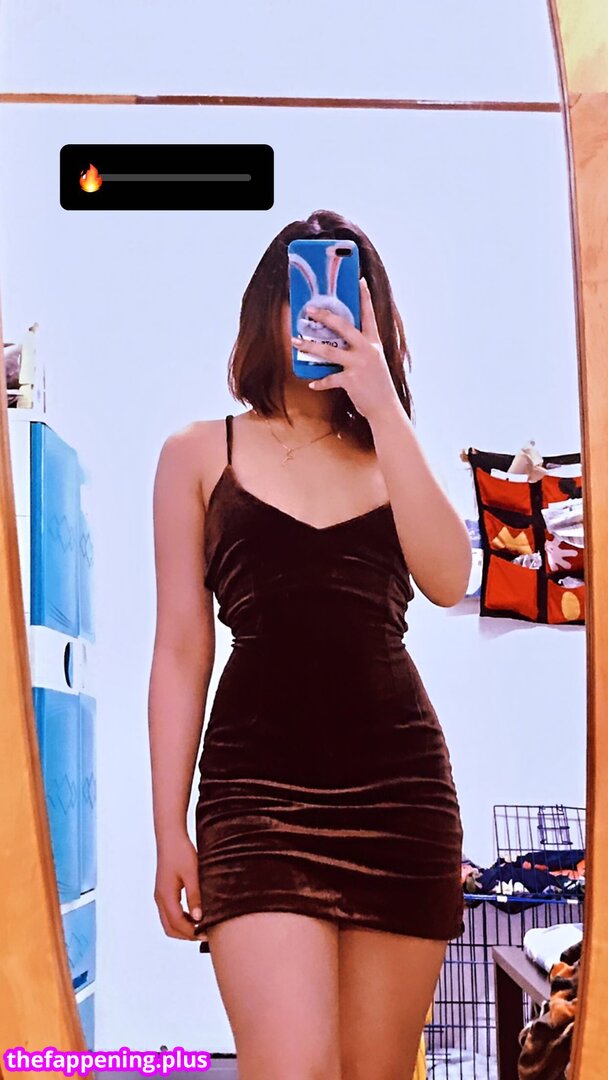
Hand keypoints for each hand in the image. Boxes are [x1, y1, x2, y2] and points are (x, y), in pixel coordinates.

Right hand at [154, 832, 208, 944]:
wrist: (170, 837)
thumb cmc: (181, 852)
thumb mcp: (192, 874)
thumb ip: (195, 896)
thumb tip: (199, 918)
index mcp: (166, 895)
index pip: (177, 923)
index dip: (192, 932)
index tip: (207, 933)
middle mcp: (160, 898)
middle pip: (170, 927)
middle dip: (186, 934)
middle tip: (204, 934)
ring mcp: (160, 896)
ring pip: (168, 922)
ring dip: (183, 928)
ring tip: (201, 926)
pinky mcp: (163, 892)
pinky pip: (169, 913)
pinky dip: (180, 920)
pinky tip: (194, 915)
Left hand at [292, 277, 400, 422]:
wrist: (385, 408)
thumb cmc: (377, 384)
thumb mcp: (374, 361)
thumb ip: (360, 350)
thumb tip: (339, 342)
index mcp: (374, 343)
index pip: (369, 315)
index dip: (364, 297)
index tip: (359, 280)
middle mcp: (367, 350)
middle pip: (343, 327)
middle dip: (324, 316)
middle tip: (309, 310)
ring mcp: (359, 364)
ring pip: (329, 351)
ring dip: (309, 346)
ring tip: (295, 342)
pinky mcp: (351, 380)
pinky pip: (330, 379)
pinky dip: (320, 382)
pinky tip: (312, 383)